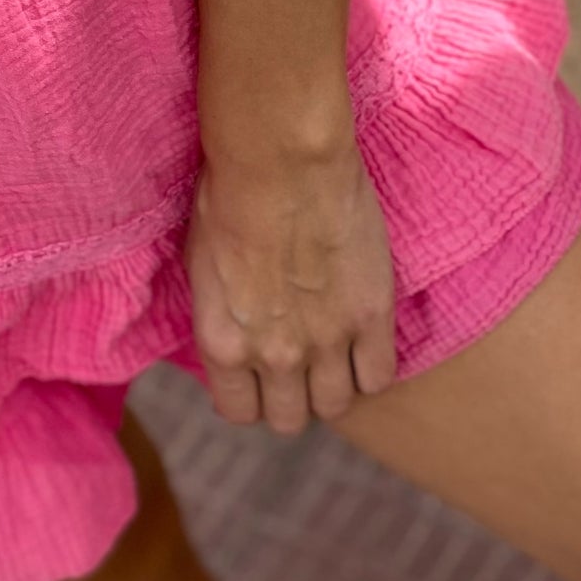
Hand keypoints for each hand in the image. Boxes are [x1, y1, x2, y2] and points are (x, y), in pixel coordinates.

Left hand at [187, 141, 397, 433]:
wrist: (280, 161)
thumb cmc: (228, 197)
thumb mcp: (201, 267)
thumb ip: (220, 318)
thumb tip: (233, 340)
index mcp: (223, 344)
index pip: (239, 412)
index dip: (251, 397)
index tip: (259, 379)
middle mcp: (273, 355)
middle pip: (289, 418)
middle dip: (292, 396)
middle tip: (298, 365)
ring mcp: (327, 341)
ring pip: (335, 405)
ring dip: (333, 386)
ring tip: (333, 355)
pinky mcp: (371, 317)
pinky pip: (379, 376)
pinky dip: (371, 367)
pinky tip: (362, 341)